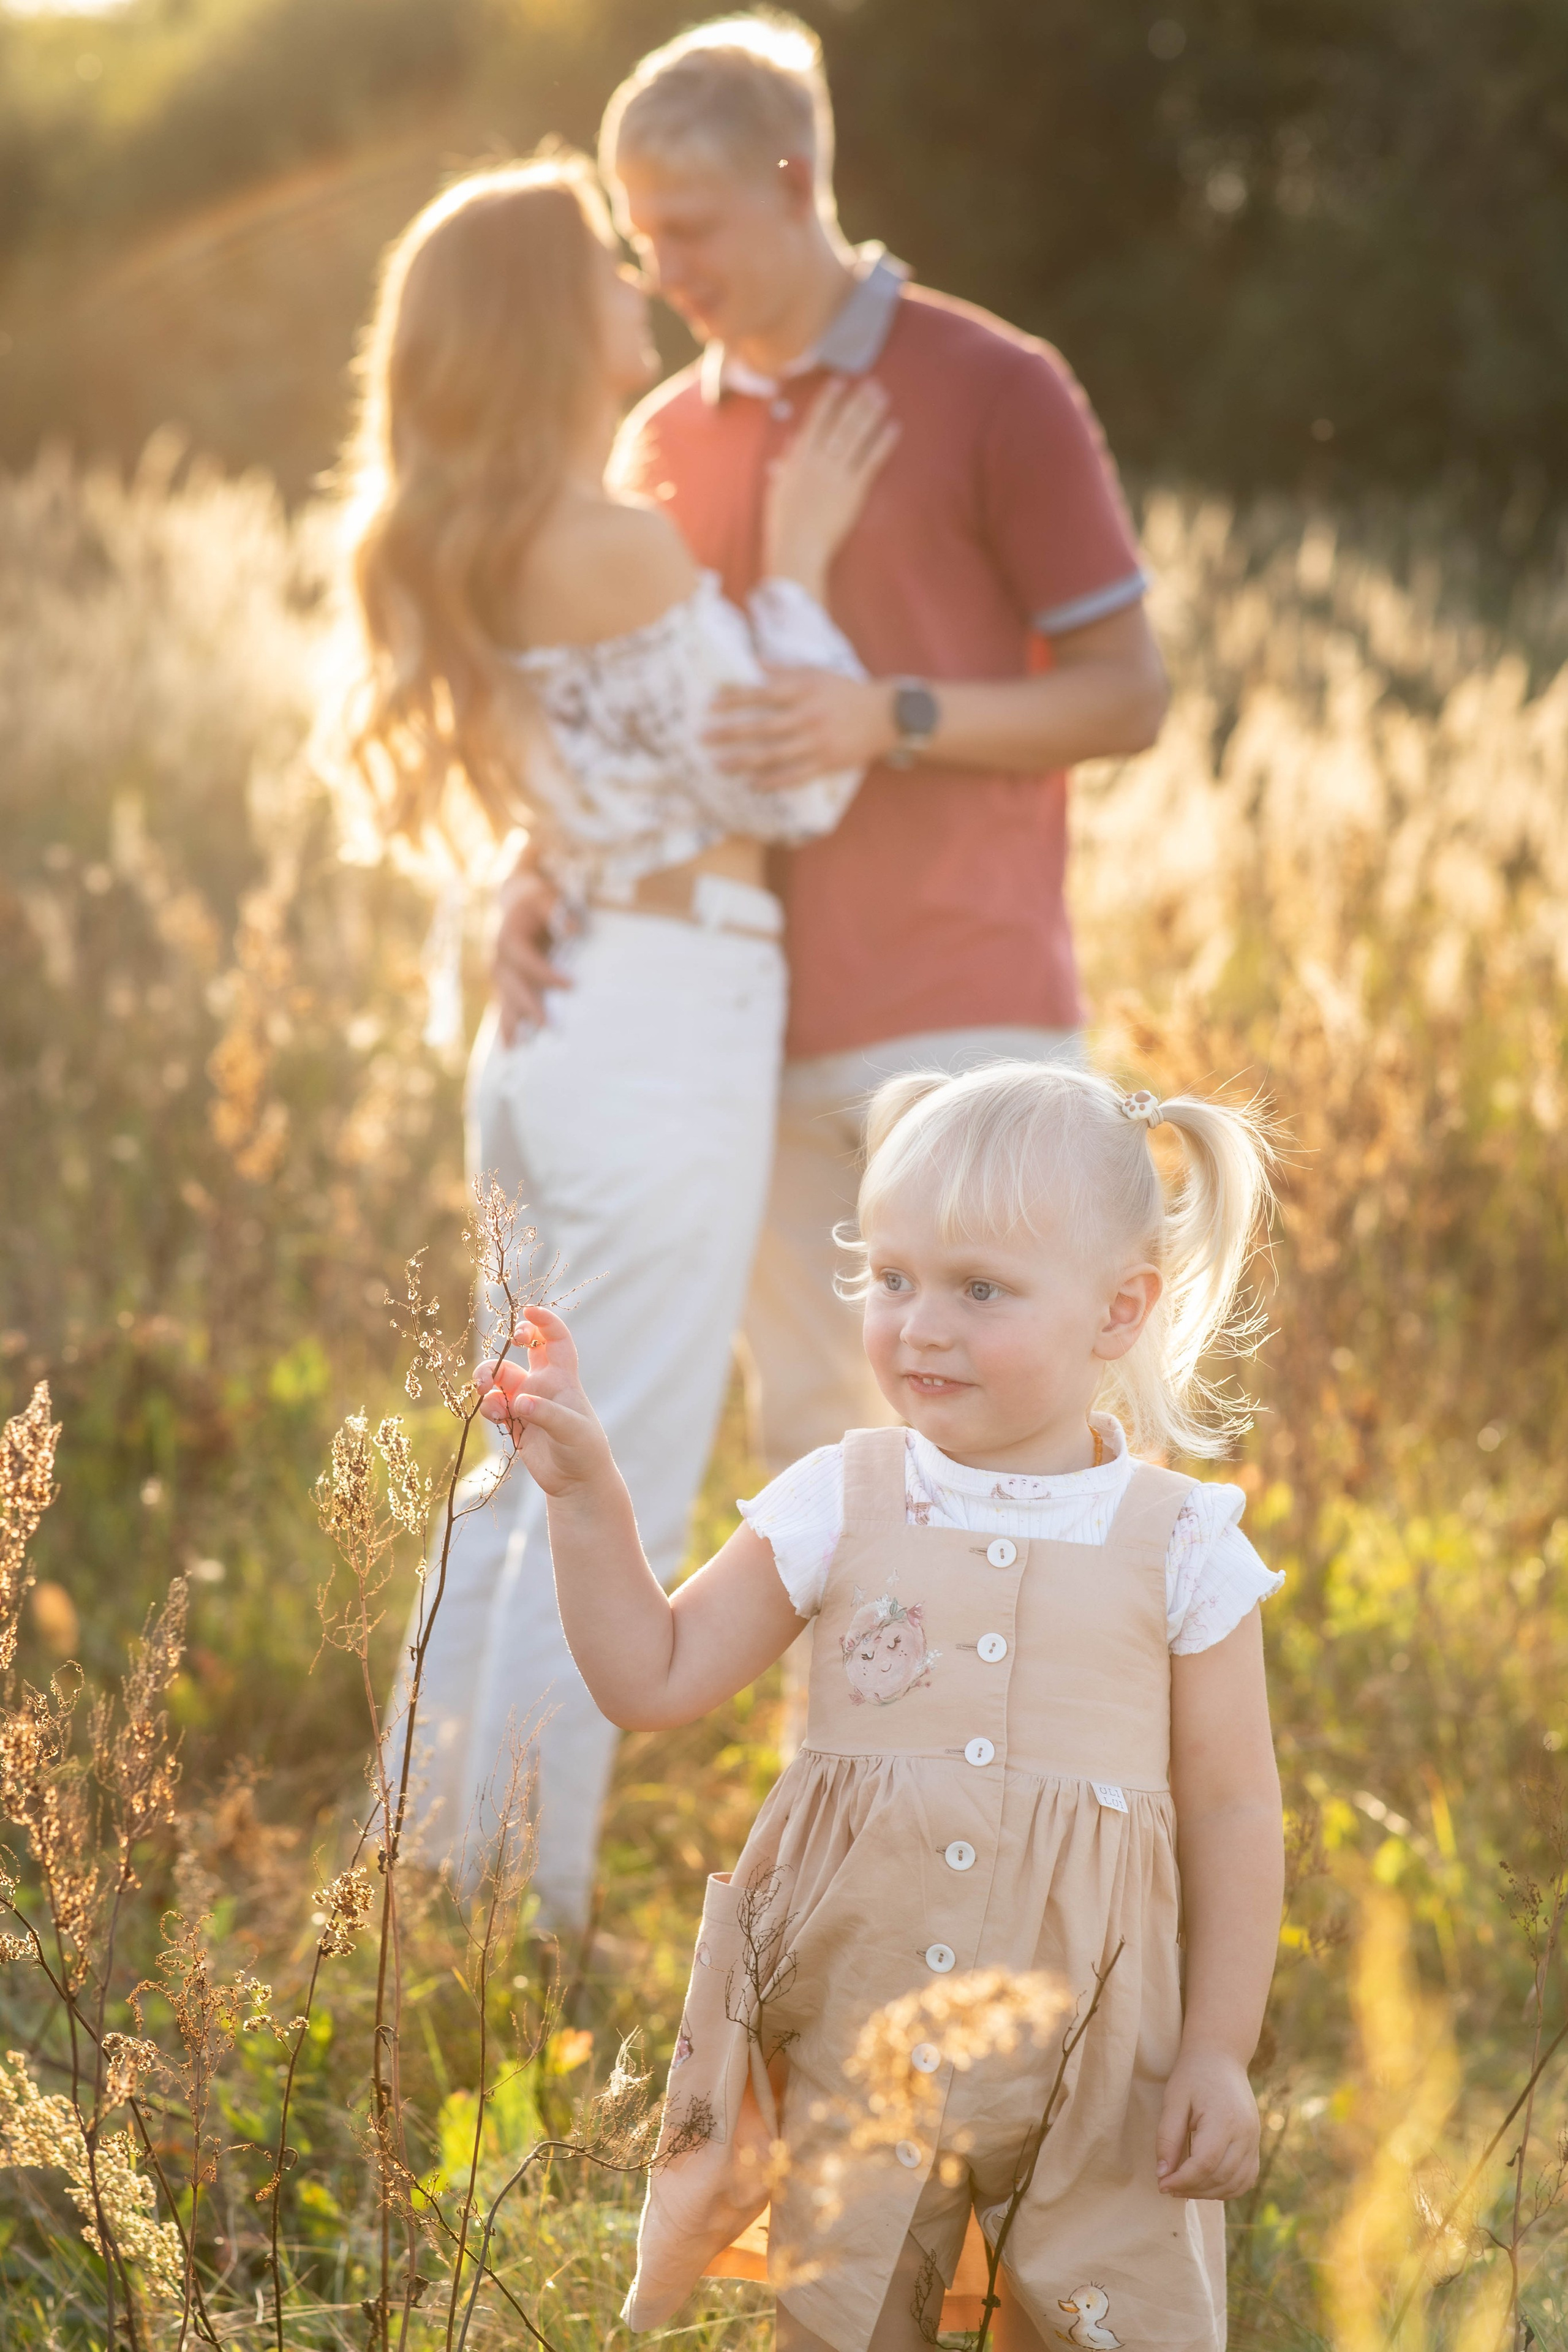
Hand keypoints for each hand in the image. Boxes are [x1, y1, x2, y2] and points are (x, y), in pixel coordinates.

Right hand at [477, 1307, 613, 1499]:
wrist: (576, 1482)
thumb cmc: (584, 1451)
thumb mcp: (572, 1430)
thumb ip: (546, 1414)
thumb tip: (519, 1402)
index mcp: (563, 1379)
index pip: (556, 1340)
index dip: (545, 1322)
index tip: (528, 1311)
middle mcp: (543, 1385)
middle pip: (523, 1351)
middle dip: (511, 1342)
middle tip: (507, 1345)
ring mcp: (526, 1403)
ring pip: (500, 1378)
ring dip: (488, 1378)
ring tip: (486, 1390)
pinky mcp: (514, 1422)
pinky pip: (493, 1405)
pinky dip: (488, 1406)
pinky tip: (495, 1416)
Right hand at [492, 860, 572, 1040]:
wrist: (518, 902)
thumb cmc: (538, 902)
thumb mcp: (549, 899)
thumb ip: (559, 912)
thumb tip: (573, 931)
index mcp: (509, 937)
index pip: (527, 960)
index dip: (547, 974)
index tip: (572, 985)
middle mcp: (499, 957)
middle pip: (513, 985)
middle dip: (529, 1006)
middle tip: (548, 1026)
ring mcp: (498, 972)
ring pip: (504, 1000)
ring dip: (510, 1023)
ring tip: (514, 1049)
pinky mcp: (503, 982)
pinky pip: (504, 1004)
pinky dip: (507, 1024)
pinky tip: (510, 1045)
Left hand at [705, 667, 897, 791]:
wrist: (887, 715)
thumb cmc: (845, 691)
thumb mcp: (816, 672)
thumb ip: (782, 670)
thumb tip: (751, 662)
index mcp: (805, 691)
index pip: (762, 694)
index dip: (734, 699)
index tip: (710, 704)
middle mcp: (809, 717)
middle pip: (763, 727)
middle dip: (730, 733)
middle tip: (703, 738)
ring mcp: (818, 743)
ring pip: (774, 755)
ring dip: (743, 761)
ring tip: (719, 765)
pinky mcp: (827, 763)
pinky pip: (794, 776)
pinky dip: (772, 781)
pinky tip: (752, 784)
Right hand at [763, 377, 898, 602]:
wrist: (796, 549)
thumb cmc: (783, 525)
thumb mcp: (777, 491)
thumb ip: (785, 465)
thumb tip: (790, 445)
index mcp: (798, 459)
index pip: (815, 421)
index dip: (828, 400)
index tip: (839, 382)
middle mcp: (818, 461)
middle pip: (840, 423)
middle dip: (856, 401)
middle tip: (871, 383)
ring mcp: (836, 474)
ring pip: (856, 437)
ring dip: (870, 414)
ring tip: (883, 397)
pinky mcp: (853, 491)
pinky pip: (870, 461)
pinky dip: (882, 443)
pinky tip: (893, 428)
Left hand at [1155, 2049, 1260, 2199]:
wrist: (1220, 2057)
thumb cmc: (1193, 2075)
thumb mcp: (1174, 2100)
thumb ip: (1167, 2137)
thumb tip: (1162, 2174)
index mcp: (1223, 2119)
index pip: (1205, 2164)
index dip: (1182, 2179)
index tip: (1161, 2184)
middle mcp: (1245, 2133)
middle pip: (1221, 2177)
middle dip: (1192, 2189)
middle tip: (1168, 2186)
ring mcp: (1254, 2140)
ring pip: (1235, 2183)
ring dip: (1208, 2193)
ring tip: (1184, 2187)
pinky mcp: (1255, 2144)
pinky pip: (1246, 2178)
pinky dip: (1227, 2188)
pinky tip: (1206, 2185)